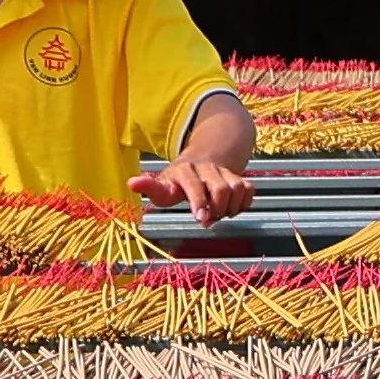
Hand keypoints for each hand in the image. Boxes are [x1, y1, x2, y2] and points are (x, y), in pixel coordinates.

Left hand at [137, 145, 253, 225]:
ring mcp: (225, 172)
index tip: (201, 218)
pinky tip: (231, 208)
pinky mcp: (238, 176)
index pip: (194, 185)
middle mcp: (207, 168)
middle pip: (220, 189)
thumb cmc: (179, 180)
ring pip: (236, 189)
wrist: (203, 159)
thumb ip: (149, 187)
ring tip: (217, 214)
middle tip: (206, 219)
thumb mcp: (162, 185)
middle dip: (216, 209)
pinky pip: (248, 190)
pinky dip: (243, 203)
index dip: (199, 201)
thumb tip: (131, 183)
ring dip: (229, 208)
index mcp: (186, 170)